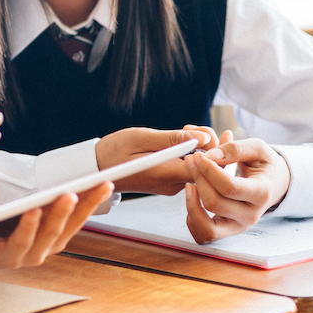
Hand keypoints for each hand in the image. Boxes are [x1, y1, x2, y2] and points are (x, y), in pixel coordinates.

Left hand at [0, 183, 112, 274]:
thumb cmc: (9, 231)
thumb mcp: (36, 218)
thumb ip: (52, 205)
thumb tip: (79, 180)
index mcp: (52, 240)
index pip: (76, 220)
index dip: (91, 203)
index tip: (106, 183)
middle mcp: (37, 252)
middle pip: (52, 233)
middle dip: (61, 213)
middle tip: (69, 194)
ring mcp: (12, 257)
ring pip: (24, 243)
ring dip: (29, 226)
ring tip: (33, 209)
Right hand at [95, 126, 218, 194]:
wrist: (97, 168)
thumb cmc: (114, 150)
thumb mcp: (142, 137)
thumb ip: (174, 139)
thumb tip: (204, 138)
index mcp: (167, 175)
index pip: (208, 167)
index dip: (215, 148)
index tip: (204, 130)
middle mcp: (173, 185)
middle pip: (207, 168)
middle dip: (208, 144)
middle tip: (187, 127)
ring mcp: (172, 185)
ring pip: (199, 166)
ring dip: (198, 146)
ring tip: (181, 130)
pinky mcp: (170, 182)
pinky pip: (189, 167)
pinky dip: (190, 152)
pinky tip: (179, 140)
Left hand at [183, 135, 291, 243]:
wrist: (274, 184)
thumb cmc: (264, 165)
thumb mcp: (257, 148)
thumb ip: (234, 149)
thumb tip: (209, 157)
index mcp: (262, 193)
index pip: (229, 187)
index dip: (209, 170)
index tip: (199, 156)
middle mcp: (251, 215)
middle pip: (214, 203)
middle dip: (198, 179)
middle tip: (191, 160)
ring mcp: (239, 226)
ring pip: (207, 228)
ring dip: (191, 205)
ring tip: (189, 184)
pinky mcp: (228, 231)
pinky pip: (203, 236)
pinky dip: (192, 220)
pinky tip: (193, 198)